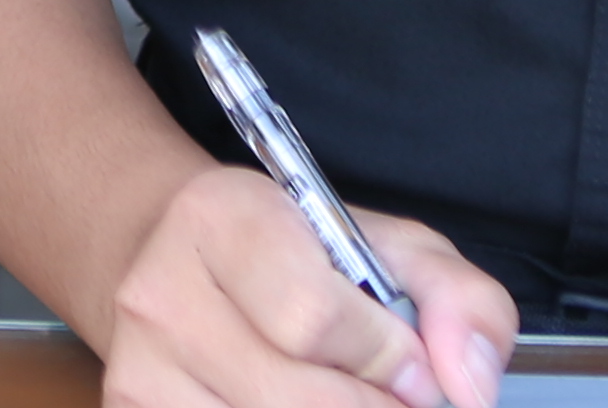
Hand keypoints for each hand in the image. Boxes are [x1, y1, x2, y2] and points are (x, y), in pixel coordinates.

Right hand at [99, 165, 514, 407]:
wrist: (178, 257)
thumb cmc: (294, 255)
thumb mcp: (389, 248)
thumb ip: (459, 300)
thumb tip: (468, 385)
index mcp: (222, 218)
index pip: (311, 317)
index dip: (386, 359)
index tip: (412, 369)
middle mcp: (161, 291)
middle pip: (299, 399)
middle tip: (387, 394)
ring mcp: (138, 366)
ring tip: (339, 393)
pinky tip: (293, 402)